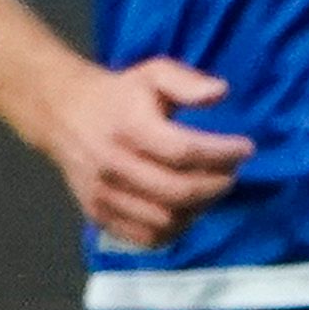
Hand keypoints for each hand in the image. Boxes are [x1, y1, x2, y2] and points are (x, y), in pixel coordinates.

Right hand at [37, 55, 251, 249]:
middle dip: (216, 185)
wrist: (62, 113)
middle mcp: (113, 163)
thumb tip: (220, 93)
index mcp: (129, 126)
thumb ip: (187, 82)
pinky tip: (185, 211)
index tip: (246, 148)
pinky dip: (173, 230)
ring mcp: (103, 194)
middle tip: (230, 174)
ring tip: (209, 190)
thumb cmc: (118, 94)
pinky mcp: (98, 214)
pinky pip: (144, 236)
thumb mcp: (153, 73)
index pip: (184, 150)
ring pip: (165, 219)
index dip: (222, 154)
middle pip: (178, 191)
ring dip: (198, 209)